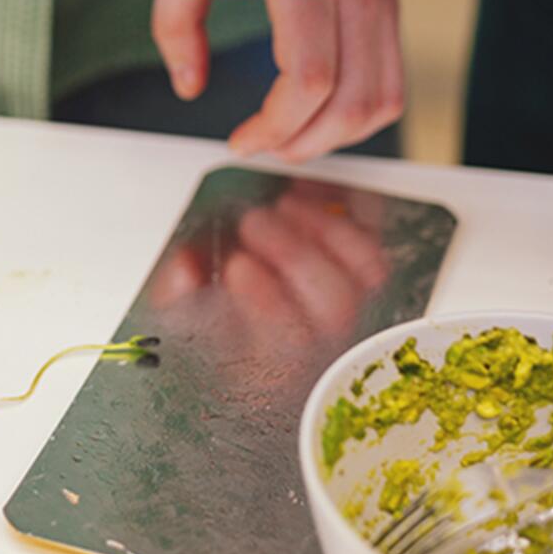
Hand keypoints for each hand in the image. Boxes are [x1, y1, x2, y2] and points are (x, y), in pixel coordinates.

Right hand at [149, 180, 389, 354]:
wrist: (264, 331)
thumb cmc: (226, 328)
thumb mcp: (185, 321)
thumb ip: (177, 298)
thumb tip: (185, 271)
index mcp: (281, 361)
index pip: (290, 339)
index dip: (266, 299)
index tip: (235, 265)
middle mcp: (326, 339)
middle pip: (334, 302)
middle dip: (293, 253)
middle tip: (252, 222)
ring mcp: (354, 305)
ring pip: (366, 268)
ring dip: (324, 226)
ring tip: (282, 203)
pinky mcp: (363, 272)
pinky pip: (375, 235)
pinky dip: (346, 206)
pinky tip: (308, 191)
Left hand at [152, 0, 402, 160]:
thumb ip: (178, 23)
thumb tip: (190, 86)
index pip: (308, 77)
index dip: (275, 126)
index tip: (241, 141)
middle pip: (356, 96)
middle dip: (308, 141)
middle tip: (265, 148)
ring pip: (387, 88)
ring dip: (341, 131)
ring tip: (291, 138)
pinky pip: (393, 63)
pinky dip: (364, 99)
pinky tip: (320, 104)